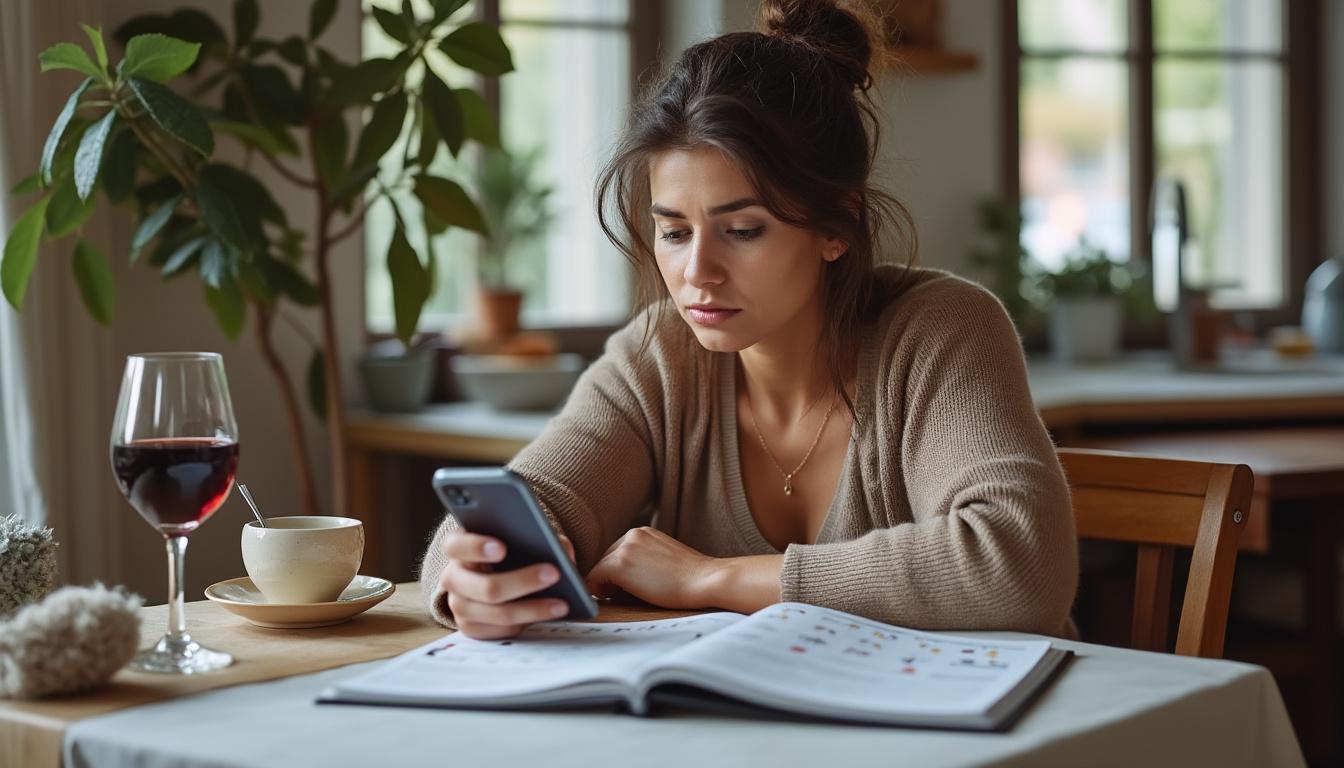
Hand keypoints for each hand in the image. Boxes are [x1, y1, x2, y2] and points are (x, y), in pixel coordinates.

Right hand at [437, 530, 576, 639]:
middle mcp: (453, 578)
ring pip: (498, 613)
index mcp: (457, 548)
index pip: (456, 546)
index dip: (476, 547)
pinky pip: (502, 631)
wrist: (498, 575)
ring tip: (562, 603)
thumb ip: (537, 536)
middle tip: (554, 573)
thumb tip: (561, 550)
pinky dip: (529, 622)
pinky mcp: (472, 629)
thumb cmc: (509, 550)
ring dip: (533, 609)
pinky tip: (551, 614)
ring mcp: (460, 606)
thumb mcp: (518, 536)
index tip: (503, 548)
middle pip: (485, 586)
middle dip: (522, 581)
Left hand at [584, 526, 715, 609]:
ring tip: (629, 597)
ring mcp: (624, 548)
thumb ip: (644, 560)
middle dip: (612, 579)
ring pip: (600, 570)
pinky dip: (597, 590)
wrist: (706, 580)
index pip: (618, 552)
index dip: (620, 574)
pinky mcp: (619, 565)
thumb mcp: (664, 559)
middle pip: (606, 560)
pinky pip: (593, 579)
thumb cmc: (692, 578)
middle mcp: (631, 534)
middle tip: (630, 596)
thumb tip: (619, 580)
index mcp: (643, 532)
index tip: (630, 588)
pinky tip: (612, 599)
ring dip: (608, 586)